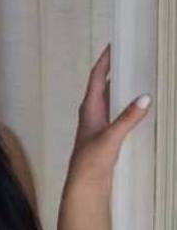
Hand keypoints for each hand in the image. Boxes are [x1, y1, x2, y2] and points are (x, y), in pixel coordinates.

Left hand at [66, 43, 151, 191]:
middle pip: (103, 84)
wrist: (85, 185)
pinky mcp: (105, 134)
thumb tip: (145, 97)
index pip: (96, 77)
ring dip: (121, 86)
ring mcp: (98, 123)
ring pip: (110, 98)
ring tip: (137, 74)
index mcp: (89, 108)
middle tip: (131, 56)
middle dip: (115, 70)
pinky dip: (126, 103)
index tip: (114, 45)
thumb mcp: (111, 138)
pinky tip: (138, 105)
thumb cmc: (91, 161)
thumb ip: (127, 118)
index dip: (105, 60)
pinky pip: (116, 111)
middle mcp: (92, 112)